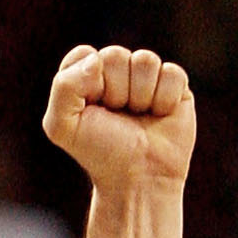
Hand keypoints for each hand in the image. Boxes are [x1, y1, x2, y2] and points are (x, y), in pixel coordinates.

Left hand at [43, 43, 195, 198]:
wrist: (138, 181)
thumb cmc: (101, 155)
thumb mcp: (62, 126)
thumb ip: (63, 86)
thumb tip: (97, 61)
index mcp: (87, 75)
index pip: (86, 55)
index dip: (90, 84)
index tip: (94, 110)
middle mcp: (117, 71)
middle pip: (116, 55)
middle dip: (116, 91)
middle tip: (119, 117)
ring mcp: (147, 77)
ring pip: (146, 61)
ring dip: (141, 96)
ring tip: (139, 117)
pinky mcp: (175, 86)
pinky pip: (172, 74)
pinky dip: (164, 99)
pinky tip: (160, 116)